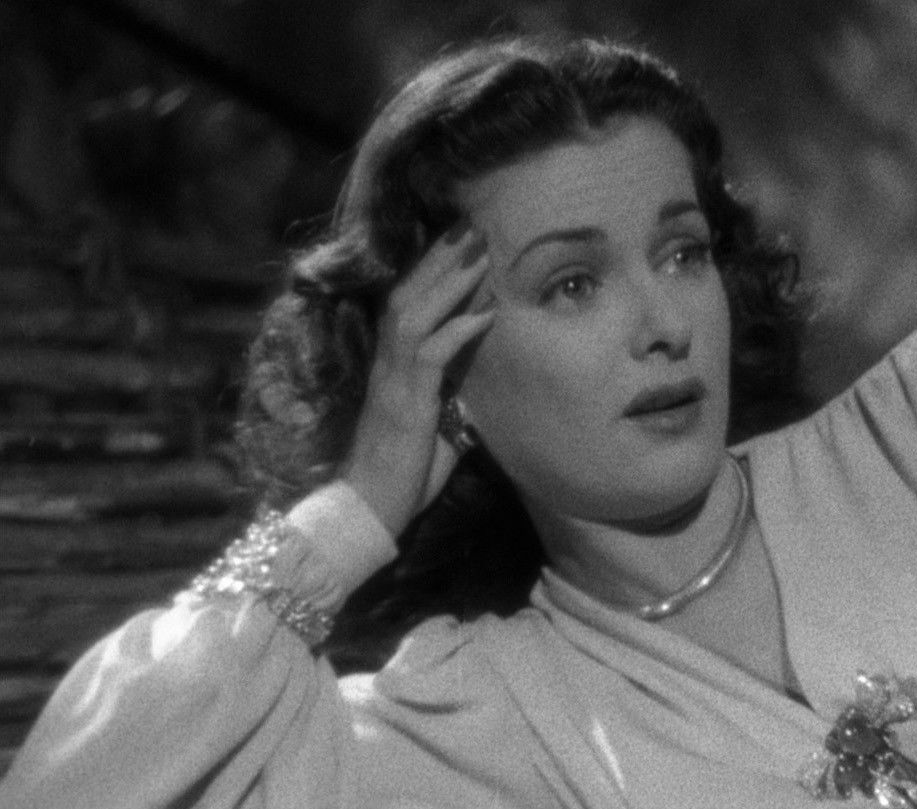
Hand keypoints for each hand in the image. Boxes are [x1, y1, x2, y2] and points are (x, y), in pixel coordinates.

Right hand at [341, 225, 492, 535]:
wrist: (371, 508)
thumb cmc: (404, 472)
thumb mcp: (437, 425)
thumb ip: (452, 398)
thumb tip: (478, 388)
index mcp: (393, 364)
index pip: (409, 302)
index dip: (431, 269)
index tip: (458, 238)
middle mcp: (388, 363)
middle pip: (410, 294)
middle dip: (441, 256)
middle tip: (472, 222)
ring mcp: (394, 380)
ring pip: (417, 313)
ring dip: (450, 280)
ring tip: (480, 249)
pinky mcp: (407, 403)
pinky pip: (432, 356)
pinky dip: (459, 330)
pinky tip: (486, 313)